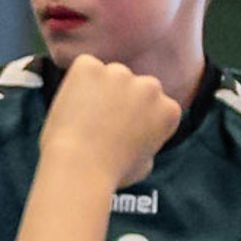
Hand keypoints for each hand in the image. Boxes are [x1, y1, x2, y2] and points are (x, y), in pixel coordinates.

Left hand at [41, 54, 180, 187]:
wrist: (78, 167)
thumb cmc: (109, 173)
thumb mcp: (143, 165)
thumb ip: (147, 140)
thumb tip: (143, 136)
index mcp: (168, 110)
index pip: (153, 104)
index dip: (133, 120)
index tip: (120, 136)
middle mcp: (150, 86)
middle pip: (132, 86)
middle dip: (118, 100)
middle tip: (97, 126)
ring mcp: (120, 73)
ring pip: (108, 76)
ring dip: (97, 90)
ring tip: (83, 120)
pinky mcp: (90, 67)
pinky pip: (84, 68)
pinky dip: (76, 83)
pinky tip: (72, 107)